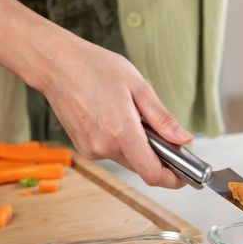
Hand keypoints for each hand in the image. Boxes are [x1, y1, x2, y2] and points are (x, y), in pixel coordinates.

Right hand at [33, 34, 190, 188]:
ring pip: (127, 160)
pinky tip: (116, 120)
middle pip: (141, 167)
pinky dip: (121, 143)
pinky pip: (111, 153)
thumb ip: (162, 119)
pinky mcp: (83, 148)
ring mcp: (90, 149)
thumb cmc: (95, 68)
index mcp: (120, 132)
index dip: (172, 178)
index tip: (185, 176)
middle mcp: (103, 147)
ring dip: (138, 148)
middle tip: (165, 135)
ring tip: (134, 117)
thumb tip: (183, 140)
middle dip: (158, 157)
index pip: (152, 173)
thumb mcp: (139, 87)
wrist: (57, 64)